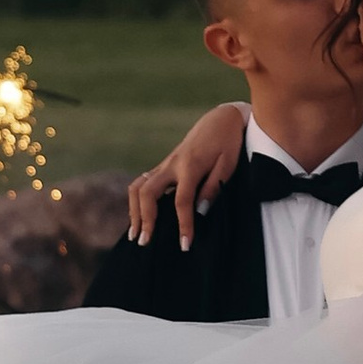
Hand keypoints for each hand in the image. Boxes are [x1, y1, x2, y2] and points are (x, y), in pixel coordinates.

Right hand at [130, 102, 247, 249]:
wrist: (220, 119)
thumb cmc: (228, 143)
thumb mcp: (228, 165)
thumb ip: (212, 187)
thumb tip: (200, 211)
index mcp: (191, 166)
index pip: (182, 201)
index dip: (183, 224)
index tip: (184, 244)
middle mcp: (172, 165)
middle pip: (148, 193)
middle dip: (144, 218)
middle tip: (144, 241)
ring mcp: (165, 164)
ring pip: (138, 187)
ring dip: (134, 211)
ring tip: (135, 233)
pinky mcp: (163, 166)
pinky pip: (142, 183)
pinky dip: (136, 202)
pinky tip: (138, 217)